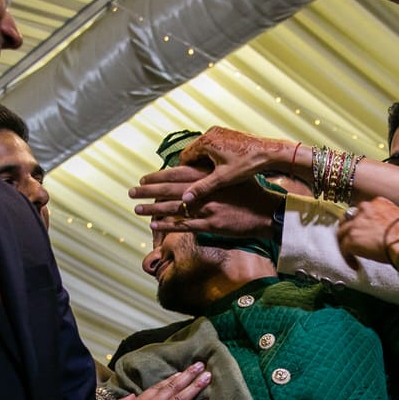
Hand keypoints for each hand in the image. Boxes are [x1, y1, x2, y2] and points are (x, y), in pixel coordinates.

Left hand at [130, 164, 282, 237]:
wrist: (267, 211)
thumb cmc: (251, 193)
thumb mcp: (231, 177)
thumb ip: (211, 176)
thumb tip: (194, 173)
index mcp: (208, 177)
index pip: (176, 174)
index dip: (157, 177)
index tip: (144, 177)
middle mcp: (205, 191)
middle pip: (169, 190)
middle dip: (148, 191)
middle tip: (131, 192)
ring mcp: (207, 208)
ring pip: (173, 208)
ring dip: (152, 209)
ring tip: (137, 209)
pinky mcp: (211, 224)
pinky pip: (184, 225)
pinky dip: (168, 225)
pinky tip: (154, 225)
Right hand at [170, 126, 299, 204]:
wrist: (269, 152)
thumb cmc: (248, 163)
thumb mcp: (223, 178)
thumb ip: (202, 187)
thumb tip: (185, 199)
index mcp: (206, 141)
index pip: (184, 156)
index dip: (183, 171)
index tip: (185, 183)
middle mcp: (210, 133)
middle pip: (193, 151)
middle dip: (194, 166)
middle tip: (197, 182)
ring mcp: (219, 132)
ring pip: (203, 149)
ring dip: (203, 161)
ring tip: (209, 176)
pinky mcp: (227, 134)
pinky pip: (213, 145)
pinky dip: (212, 156)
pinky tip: (220, 168)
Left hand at [336, 196, 398, 266]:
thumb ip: (391, 221)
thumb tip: (392, 231)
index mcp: (377, 203)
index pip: (363, 210)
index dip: (362, 222)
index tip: (365, 231)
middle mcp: (364, 209)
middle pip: (349, 219)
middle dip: (349, 229)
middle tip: (353, 241)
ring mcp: (356, 224)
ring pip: (342, 233)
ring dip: (346, 244)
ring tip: (351, 255)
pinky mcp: (351, 239)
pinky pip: (344, 249)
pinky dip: (348, 258)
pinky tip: (355, 266)